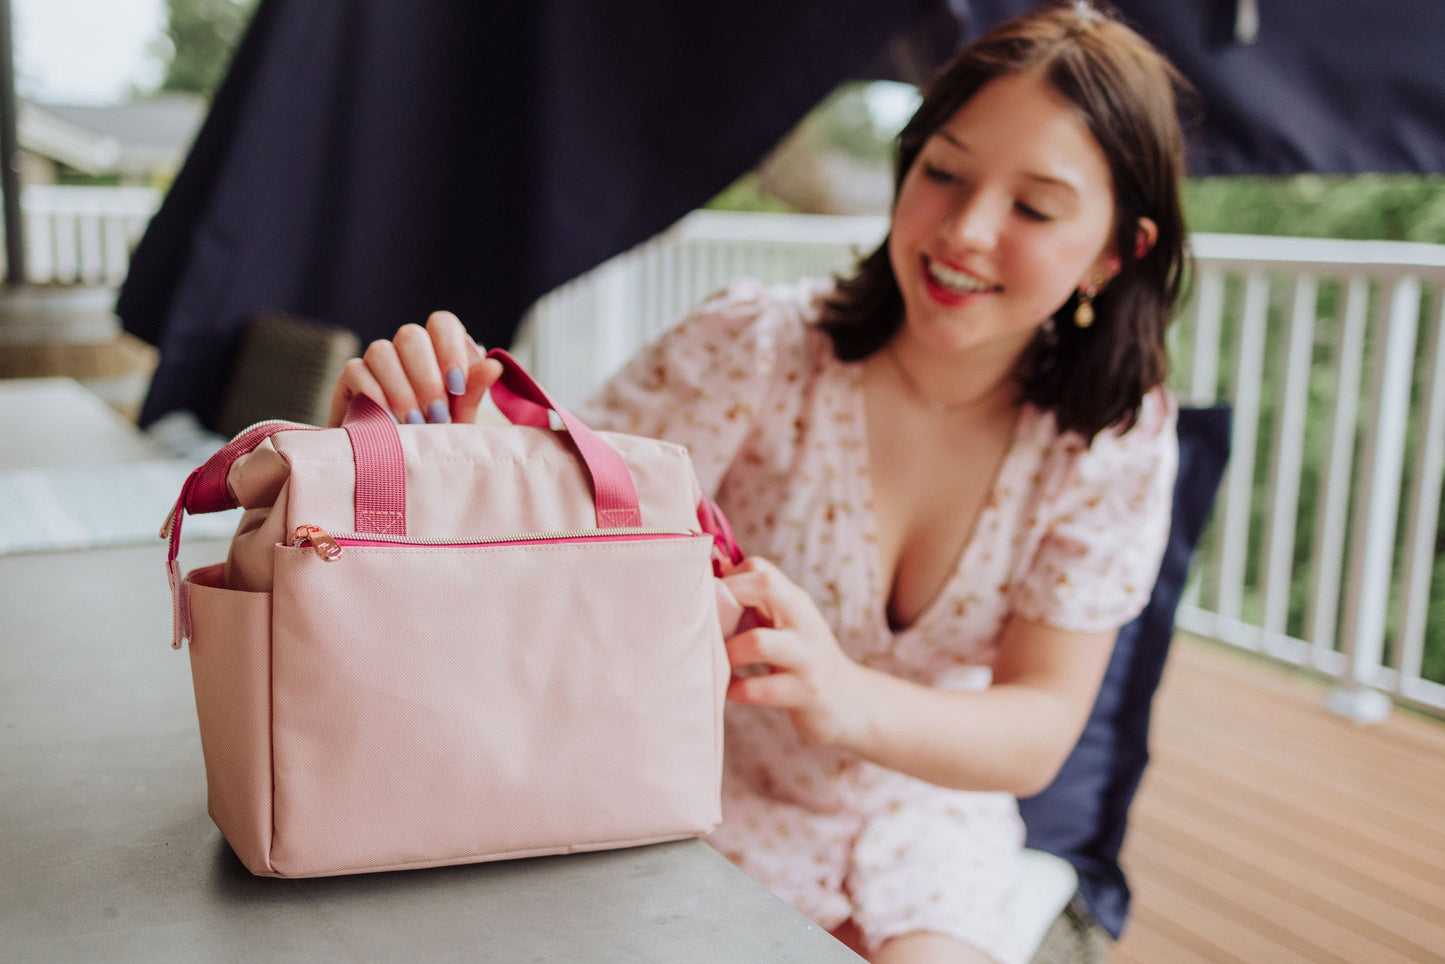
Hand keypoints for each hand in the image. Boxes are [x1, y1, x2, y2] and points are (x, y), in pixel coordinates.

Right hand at [327, 311, 505, 426]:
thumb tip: (494, 365)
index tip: (457, 387)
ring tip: (415, 424)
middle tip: (438, 415)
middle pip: (410, 335)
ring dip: (401, 390)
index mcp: (437, 352)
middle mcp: (405, 351)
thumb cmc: (433, 441)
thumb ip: (472, 393)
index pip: (442, 323)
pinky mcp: (350, 379)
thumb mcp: (459, 422)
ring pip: (381, 350)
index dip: (449, 349)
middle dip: (426, 378)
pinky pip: (356, 370)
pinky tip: (389, 422)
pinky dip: (375, 396)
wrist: (398, 471)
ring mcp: (376, 362)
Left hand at [722, 557, 869, 747]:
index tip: (710, 602)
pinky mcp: (806, 692)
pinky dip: (735, 689)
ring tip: (719, 661)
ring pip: (758, 642)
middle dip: (726, 600)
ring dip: (729, 652)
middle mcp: (805, 622)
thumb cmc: (803, 660)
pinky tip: (730, 689)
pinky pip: (758, 689)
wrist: (850, 701)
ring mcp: (808, 658)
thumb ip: (758, 604)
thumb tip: (715, 575)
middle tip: (709, 626)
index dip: (728, 579)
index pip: (761, 569)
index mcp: (797, 602)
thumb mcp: (788, 625)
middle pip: (765, 586)